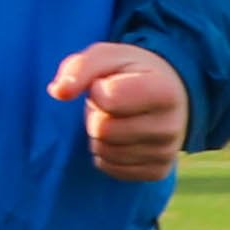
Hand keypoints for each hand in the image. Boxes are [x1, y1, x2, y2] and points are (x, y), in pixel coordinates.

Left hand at [48, 40, 186, 180]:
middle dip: (96, 114)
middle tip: (111, 103)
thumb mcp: (107, 57)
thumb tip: (58, 92)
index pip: (109, 100)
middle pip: (103, 130)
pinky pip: (110, 168)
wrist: (168, 93)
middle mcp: (171, 126)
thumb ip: (79, 68)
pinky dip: (106, 153)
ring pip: (104, 152)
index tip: (109, 83)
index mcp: (164, 91)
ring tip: (117, 118)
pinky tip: (121, 137)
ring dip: (99, 135)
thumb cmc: (130, 72)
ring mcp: (166, 153)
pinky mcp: (158, 172)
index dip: (97, 89)